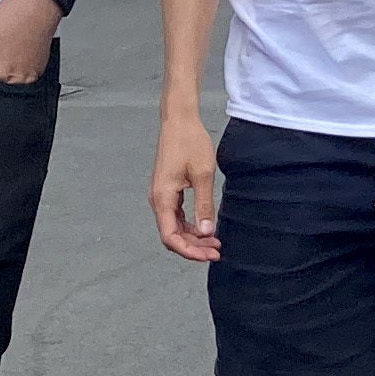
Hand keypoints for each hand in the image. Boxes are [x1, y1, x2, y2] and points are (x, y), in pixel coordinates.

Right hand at [151, 108, 222, 261]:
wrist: (179, 121)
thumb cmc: (189, 142)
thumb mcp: (203, 175)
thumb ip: (204, 205)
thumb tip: (207, 231)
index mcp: (162, 198)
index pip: (170, 237)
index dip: (189, 251)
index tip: (210, 255)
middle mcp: (157, 200)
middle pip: (172, 236)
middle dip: (194, 247)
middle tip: (217, 252)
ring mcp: (161, 196)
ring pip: (174, 227)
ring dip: (193, 238)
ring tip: (215, 242)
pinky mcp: (167, 191)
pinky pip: (176, 216)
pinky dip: (190, 226)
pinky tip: (206, 228)